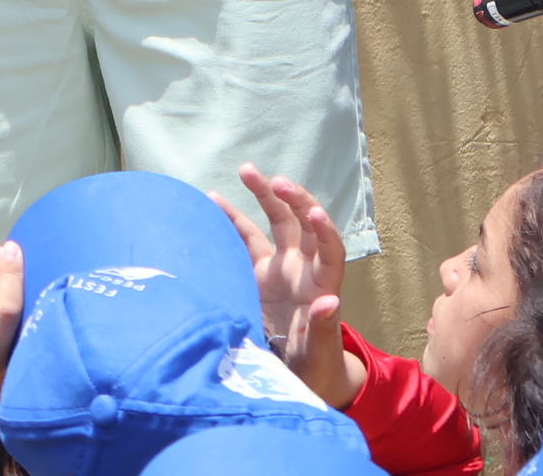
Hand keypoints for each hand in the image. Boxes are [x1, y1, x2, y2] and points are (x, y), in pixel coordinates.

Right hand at [213, 167, 358, 409]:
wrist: (296, 373)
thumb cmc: (316, 365)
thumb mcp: (319, 352)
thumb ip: (323, 328)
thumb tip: (329, 301)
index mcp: (321, 285)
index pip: (329, 249)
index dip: (324, 230)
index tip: (313, 213)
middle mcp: (303, 268)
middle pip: (301, 224)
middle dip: (292, 200)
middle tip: (276, 182)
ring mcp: (280, 267)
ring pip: (275, 222)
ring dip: (264, 195)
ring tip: (246, 170)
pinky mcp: (257, 273)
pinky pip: (244, 239)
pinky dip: (231, 219)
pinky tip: (212, 200)